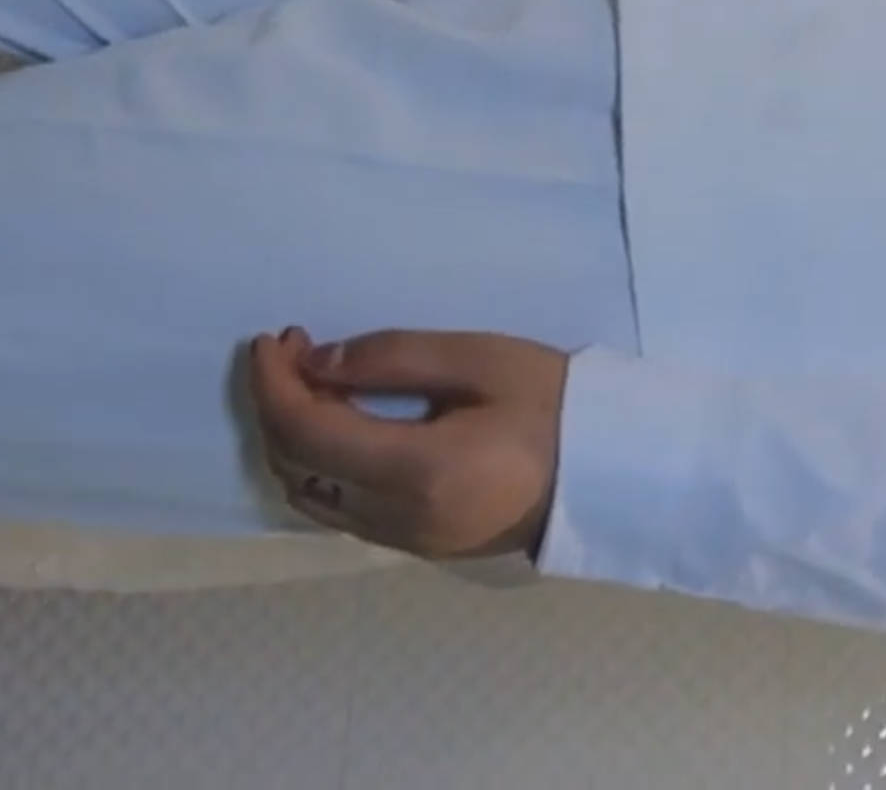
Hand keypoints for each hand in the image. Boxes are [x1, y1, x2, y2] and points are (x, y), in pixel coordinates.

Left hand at [245, 327, 566, 562]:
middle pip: (295, 466)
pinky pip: (341, 511)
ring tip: (316, 383)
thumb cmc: (555, 407)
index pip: (306, 430)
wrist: (612, 477)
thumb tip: (318, 363)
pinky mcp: (417, 547)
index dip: (274, 381)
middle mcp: (396, 519)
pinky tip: (343, 425)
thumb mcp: (481, 359)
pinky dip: (322, 467)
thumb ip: (393, 356)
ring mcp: (405, 542)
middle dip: (278, 404)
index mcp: (413, 471)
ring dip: (295, 440)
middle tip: (296, 349)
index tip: (273, 338)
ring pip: (311, 498)